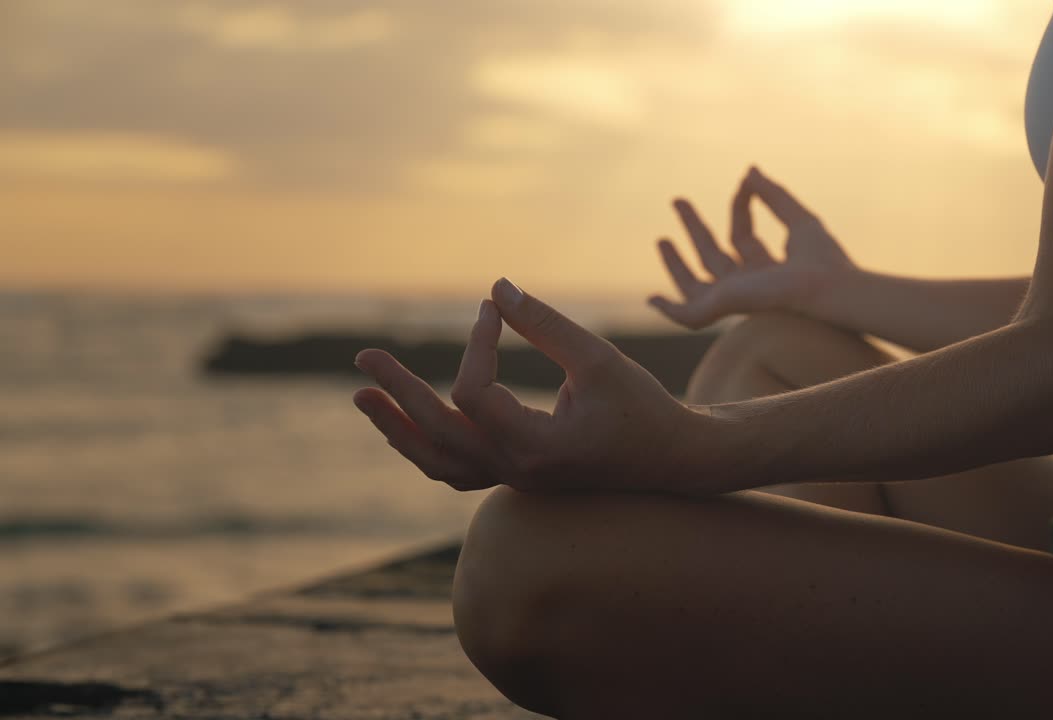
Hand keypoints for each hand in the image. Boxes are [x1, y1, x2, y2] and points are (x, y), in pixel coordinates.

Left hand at [352, 279, 708, 492]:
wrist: (676, 459)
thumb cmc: (643, 407)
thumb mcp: (597, 359)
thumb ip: (544, 323)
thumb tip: (496, 287)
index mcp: (536, 447)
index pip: (474, 394)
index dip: (475, 344)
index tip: (489, 309)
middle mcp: (518, 470)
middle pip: (438, 436)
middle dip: (397, 394)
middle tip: (363, 358)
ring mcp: (516, 479)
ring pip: (440, 464)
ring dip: (399, 430)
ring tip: (365, 398)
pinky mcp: (521, 475)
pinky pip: (459, 469)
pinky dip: (428, 446)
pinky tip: (409, 421)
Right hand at [649, 166, 856, 328]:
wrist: (826, 288)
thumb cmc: (824, 261)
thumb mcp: (797, 218)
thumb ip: (772, 195)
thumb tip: (749, 170)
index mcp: (769, 268)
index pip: (743, 234)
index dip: (739, 205)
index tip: (745, 181)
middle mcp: (750, 285)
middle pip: (713, 257)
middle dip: (694, 229)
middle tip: (677, 200)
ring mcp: (735, 299)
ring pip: (696, 285)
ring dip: (676, 264)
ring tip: (662, 239)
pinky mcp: (723, 307)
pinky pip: (690, 317)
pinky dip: (669, 311)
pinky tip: (651, 300)